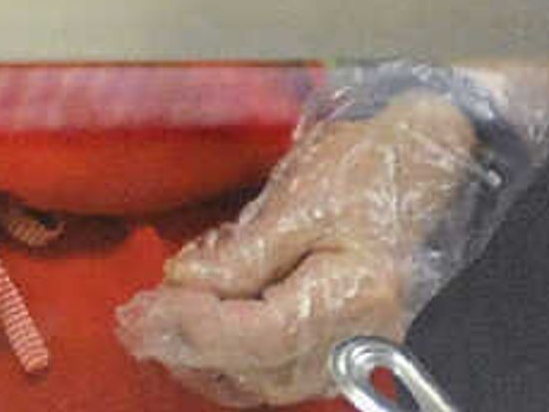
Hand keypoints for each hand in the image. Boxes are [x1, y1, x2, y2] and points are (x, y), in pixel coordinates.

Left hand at [114, 91, 484, 405]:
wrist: (415, 165)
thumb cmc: (364, 171)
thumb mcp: (296, 201)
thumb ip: (240, 253)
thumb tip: (183, 284)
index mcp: (355, 295)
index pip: (264, 334)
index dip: (197, 326)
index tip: (144, 307)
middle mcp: (361, 336)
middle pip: (262, 370)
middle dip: (188, 348)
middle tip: (133, 320)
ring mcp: (354, 345)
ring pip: (267, 383)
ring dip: (204, 361)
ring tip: (152, 328)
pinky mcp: (339, 342)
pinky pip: (279, 371)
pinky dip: (230, 360)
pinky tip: (193, 334)